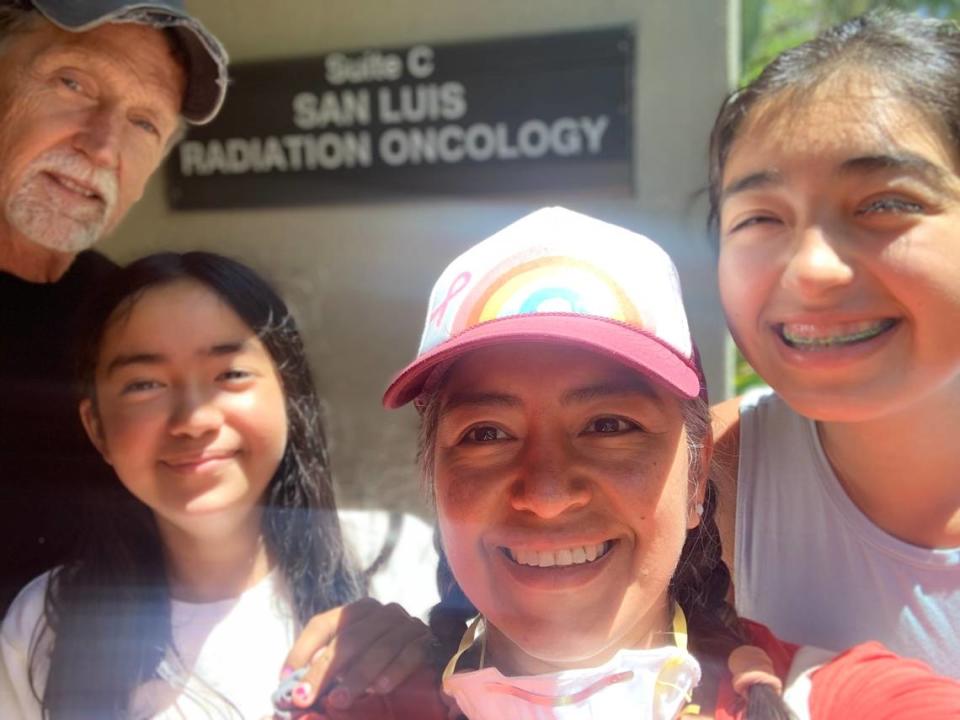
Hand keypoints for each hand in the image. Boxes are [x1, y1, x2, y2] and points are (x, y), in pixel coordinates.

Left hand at [276, 598, 434, 712]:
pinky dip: (393, 671)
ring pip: (378, 648)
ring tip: (338, 701)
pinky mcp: (428, 641)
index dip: (302, 650)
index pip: (323, 624)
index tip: (285, 678)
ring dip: (356, 677)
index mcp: (357, 612)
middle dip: (323, 671)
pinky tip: (379, 689)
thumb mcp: (351, 662)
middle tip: (304, 697)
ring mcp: (406, 624)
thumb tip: (291, 686)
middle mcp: (381, 612)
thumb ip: (327, 670)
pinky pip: (409, 654)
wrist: (434, 658)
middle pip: (348, 639)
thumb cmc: (381, 664)